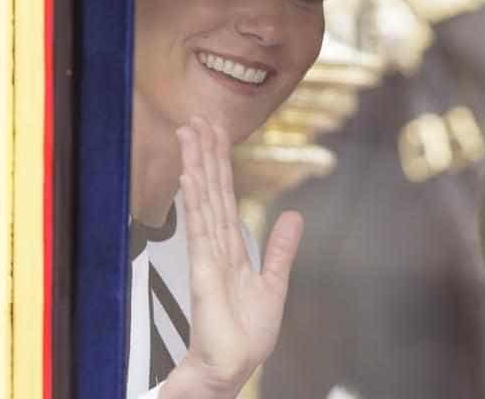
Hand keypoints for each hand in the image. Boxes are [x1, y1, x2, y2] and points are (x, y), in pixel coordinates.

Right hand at [162, 117, 303, 398]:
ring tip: (189, 133)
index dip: (219, 164)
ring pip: (203, 201)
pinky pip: (200, 230)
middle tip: (196, 118)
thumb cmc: (245, 335)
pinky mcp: (204, 272)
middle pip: (210, 191)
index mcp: (230, 248)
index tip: (214, 133)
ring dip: (196, 166)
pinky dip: (195, 202)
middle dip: (204, 154)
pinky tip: (190, 177)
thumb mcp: (273, 284)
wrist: (231, 367)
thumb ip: (280, 249)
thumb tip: (294, 215)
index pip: (224, 197)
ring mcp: (207, 256)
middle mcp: (215, 246)